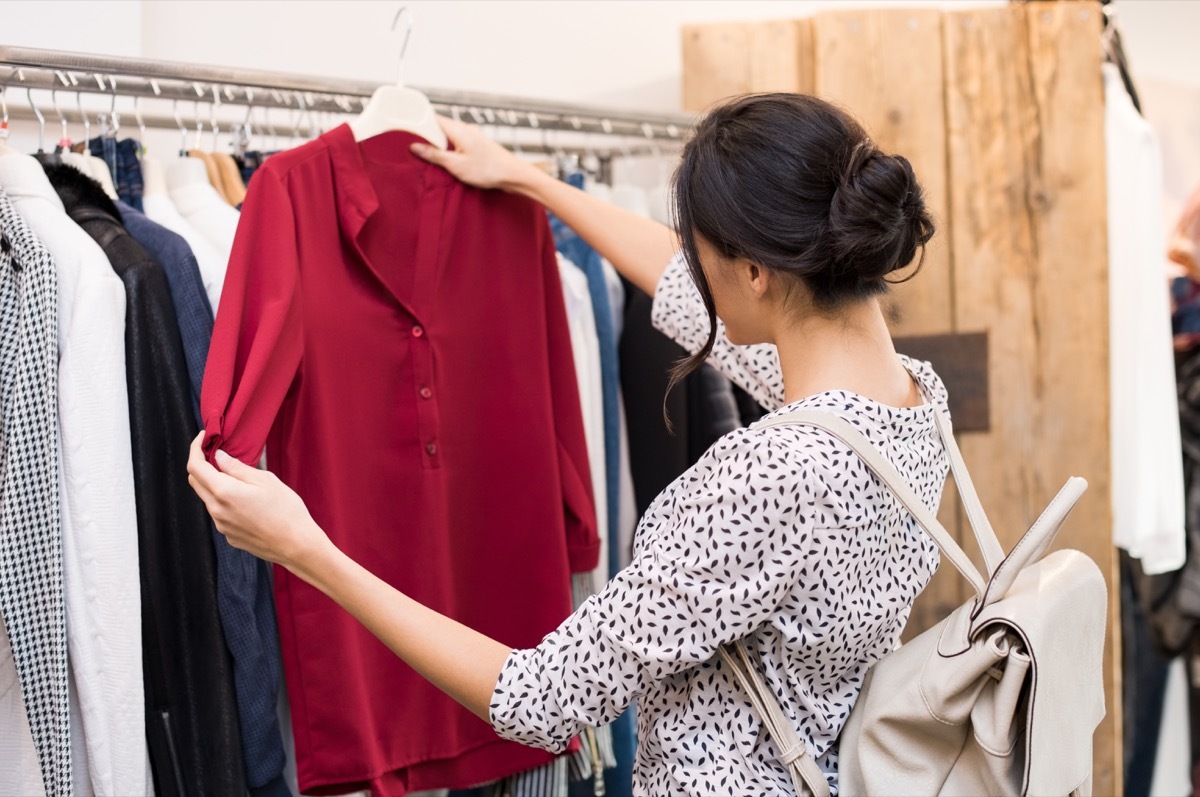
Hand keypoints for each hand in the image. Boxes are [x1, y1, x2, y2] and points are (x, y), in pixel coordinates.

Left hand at [186, 433, 329, 572]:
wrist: (296, 545)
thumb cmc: (286, 510)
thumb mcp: (265, 480)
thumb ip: (237, 468)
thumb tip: (219, 457)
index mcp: (224, 492)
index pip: (195, 467)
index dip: (196, 449)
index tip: (204, 438)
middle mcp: (216, 510)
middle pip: (195, 482)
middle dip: (201, 465)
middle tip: (218, 454)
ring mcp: (221, 526)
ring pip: (207, 498)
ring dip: (214, 484)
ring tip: (238, 477)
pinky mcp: (229, 536)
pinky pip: (219, 513)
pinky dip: (225, 501)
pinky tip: (246, 500)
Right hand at [410, 115, 536, 190]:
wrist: (513, 175)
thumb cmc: (488, 170)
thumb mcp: (456, 165)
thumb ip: (434, 155)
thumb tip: (414, 147)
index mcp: (458, 130)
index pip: (432, 118)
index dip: (418, 122)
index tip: (404, 127)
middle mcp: (465, 129)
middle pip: (439, 127)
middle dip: (425, 136)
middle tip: (411, 146)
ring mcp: (472, 137)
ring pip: (448, 136)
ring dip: (437, 145)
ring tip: (426, 155)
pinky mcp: (476, 145)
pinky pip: (456, 143)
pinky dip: (448, 150)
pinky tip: (444, 160)